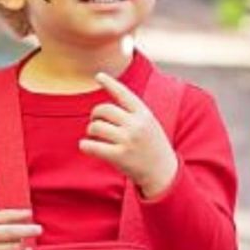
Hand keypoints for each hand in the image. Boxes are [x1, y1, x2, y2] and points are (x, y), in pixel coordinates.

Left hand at [79, 72, 178, 197]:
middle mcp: (136, 125)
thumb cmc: (152, 146)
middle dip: (95, 115)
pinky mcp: (119, 156)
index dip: (110, 83)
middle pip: (103, 109)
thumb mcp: (149, 124)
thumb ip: (132, 113)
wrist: (164, 174)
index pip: (124, 93)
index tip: (99, 75)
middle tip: (96, 123)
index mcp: (144, 114)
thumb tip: (105, 105)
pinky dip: (85, 145)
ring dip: (91, 131)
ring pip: (95, 127)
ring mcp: (128, 140)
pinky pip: (91, 145)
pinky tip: (87, 146)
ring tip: (96, 137)